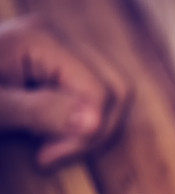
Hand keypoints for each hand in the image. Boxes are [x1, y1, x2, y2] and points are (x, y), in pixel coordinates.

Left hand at [0, 16, 130, 167]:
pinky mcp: (57, 65)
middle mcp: (59, 36)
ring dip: (90, 127)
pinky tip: (50, 132)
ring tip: (49, 145)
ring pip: (111, 93)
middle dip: (96, 129)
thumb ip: (40, 111)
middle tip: (54, 154)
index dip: (86, 132)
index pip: (100, 91)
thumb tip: (93, 121)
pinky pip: (94, 93)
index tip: (46, 157)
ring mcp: (61, 48)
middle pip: (116, 89)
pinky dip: (81, 119)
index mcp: (43, 38)